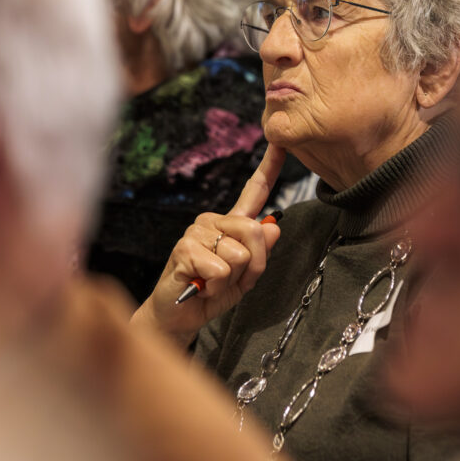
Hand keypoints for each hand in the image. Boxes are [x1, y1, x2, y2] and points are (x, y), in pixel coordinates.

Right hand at [131, 144, 285, 346]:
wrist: (178, 317)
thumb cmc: (209, 295)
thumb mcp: (244, 278)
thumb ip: (260, 254)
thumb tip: (273, 226)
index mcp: (230, 225)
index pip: (253, 192)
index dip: (269, 168)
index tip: (280, 143)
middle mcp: (212, 221)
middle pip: (254, 231)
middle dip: (253, 265)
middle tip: (231, 280)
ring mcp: (196, 232)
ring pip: (240, 254)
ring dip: (231, 280)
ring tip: (210, 283)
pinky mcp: (185, 248)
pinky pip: (221, 267)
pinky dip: (216, 286)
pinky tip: (199, 286)